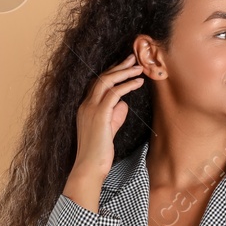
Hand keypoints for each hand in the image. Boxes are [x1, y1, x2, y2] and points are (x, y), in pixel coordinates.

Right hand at [64, 52, 144, 209]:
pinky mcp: (100, 114)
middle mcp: (86, 105)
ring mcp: (91, 109)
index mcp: (85, 108)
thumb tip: (123, 104)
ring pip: (107, 82)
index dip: (112, 72)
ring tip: (139, 67)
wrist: (89, 167)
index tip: (124, 65)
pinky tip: (138, 82)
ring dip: (125, 72)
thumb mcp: (108, 130)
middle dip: (118, 66)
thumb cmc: (99, 153)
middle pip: (102, 78)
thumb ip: (114, 116)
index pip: (98, 84)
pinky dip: (127, 85)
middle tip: (132, 58)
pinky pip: (115, 93)